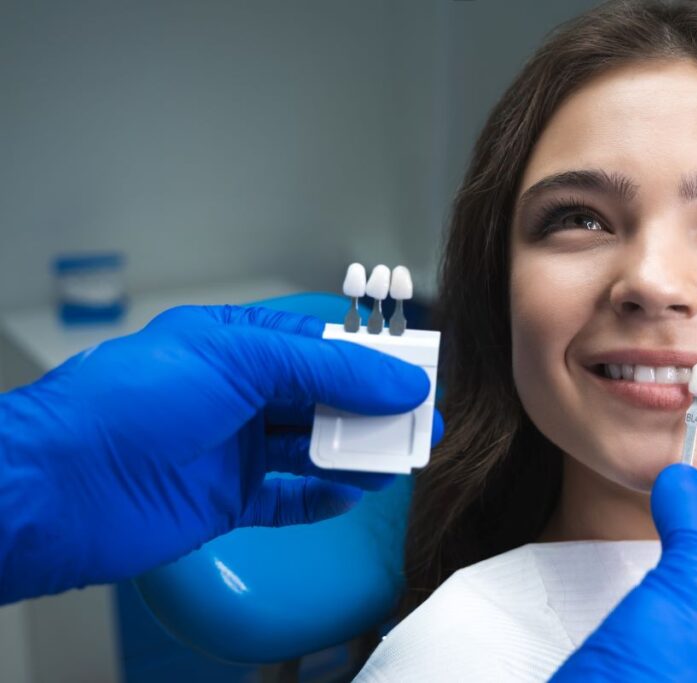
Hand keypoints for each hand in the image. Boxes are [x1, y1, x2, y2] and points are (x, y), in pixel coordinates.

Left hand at [0, 305, 442, 603]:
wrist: (64, 487)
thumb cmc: (130, 404)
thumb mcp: (242, 360)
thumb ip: (329, 369)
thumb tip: (399, 380)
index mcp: (236, 345)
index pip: (321, 345)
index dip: (371, 358)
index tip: (416, 371)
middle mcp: (236, 395)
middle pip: (324, 398)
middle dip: (375, 410)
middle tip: (421, 423)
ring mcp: (232, 449)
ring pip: (312, 449)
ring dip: (357, 454)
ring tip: (399, 460)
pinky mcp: (225, 500)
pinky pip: (287, 500)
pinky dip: (321, 500)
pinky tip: (350, 495)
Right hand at [551, 464, 696, 681]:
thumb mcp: (694, 592)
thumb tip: (683, 481)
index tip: (688, 495)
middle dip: (694, 560)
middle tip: (668, 517)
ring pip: (682, 631)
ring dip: (664, 591)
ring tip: (645, 558)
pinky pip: (647, 655)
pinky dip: (636, 622)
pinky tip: (619, 611)